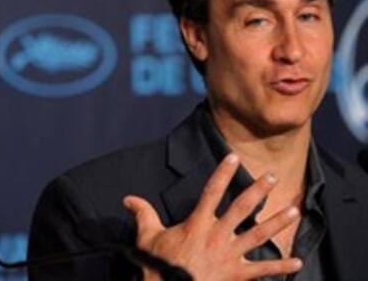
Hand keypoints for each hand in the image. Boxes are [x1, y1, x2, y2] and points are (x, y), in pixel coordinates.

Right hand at [123, 153, 301, 280]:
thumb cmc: (159, 266)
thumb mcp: (148, 237)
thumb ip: (143, 214)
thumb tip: (127, 198)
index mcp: (197, 223)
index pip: (212, 191)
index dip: (222, 173)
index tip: (233, 157)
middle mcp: (217, 235)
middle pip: (241, 208)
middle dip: (258, 191)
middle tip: (271, 176)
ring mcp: (229, 255)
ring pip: (258, 235)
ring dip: (278, 223)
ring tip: (294, 211)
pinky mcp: (237, 275)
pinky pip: (262, 270)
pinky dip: (280, 267)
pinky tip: (297, 262)